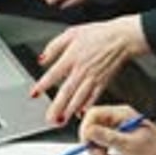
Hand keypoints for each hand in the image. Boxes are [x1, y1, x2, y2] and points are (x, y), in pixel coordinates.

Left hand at [30, 14, 147, 124]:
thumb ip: (54, 46)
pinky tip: (81, 113)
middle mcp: (81, 70)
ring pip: (79, 97)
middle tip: (48, 118)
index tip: (34, 94)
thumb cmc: (98, 33)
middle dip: (56, 107)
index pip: (53, 74)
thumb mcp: (72, 33)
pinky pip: (93, 96)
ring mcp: (93, 77)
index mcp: (72, 57)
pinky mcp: (103, 82)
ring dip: (69, 110)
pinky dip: (87, 106)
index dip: (43, 85)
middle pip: (66, 91)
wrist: (121, 38)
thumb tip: (42, 59)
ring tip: (60, 121)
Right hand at [79, 104, 155, 154]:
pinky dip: (104, 153)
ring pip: (95, 136)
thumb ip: (108, 137)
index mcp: (120, 113)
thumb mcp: (130, 144)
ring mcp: (117, 127)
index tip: (88, 144)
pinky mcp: (117, 137)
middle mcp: (117, 118)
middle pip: (92, 125)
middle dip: (93, 143)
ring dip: (98, 150)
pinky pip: (102, 143)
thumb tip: (89, 131)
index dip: (86, 129)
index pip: (93, 114)